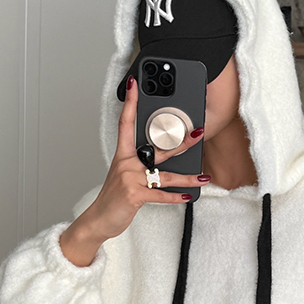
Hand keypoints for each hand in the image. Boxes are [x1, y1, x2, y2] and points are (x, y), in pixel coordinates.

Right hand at [81, 76, 208, 242]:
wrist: (99, 219)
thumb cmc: (115, 197)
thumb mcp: (125, 175)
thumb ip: (143, 166)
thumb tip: (166, 160)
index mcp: (123, 154)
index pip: (126, 122)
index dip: (130, 102)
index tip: (134, 85)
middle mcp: (126, 163)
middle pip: (158, 149)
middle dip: (181, 142)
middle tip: (198, 133)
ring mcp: (130, 178)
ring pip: (165, 175)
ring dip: (188, 177)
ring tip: (203, 177)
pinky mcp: (134, 195)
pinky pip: (160, 194)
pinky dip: (175, 197)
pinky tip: (188, 196)